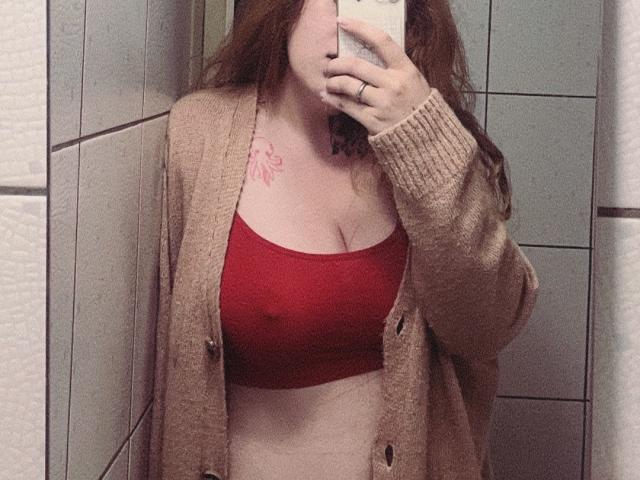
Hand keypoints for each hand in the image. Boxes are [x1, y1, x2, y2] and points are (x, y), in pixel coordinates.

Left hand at [321, 17, 431, 136]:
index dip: (360, 28)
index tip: (343, 22)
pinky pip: (347, 106)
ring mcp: (383, 103)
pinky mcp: (373, 121)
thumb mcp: (413, 80)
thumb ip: (393, 67)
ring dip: (333, 82)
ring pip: (348, 86)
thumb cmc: (416, 106)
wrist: (424, 138)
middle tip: (330, 66)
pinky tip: (327, 96)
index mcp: (406, 70)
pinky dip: (333, 99)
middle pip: (356, 66)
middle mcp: (394, 85)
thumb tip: (367, 52)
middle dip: (337, 64)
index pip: (381, 41)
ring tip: (329, 82)